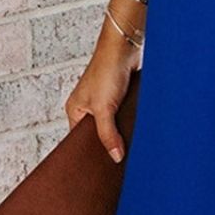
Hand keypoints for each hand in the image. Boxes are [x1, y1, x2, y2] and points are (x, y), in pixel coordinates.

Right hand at [64, 19, 140, 160]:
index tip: (104, 167)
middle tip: (121, 159)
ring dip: (123, 132)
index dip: (91, 153)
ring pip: (114, 126)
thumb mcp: (104, 108)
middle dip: (109, 143)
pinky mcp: (121, 98)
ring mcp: (105, 103)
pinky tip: (139, 130)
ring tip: (133, 147)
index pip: (79, 141)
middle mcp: (88, 108)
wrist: (126, 47)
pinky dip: (131, 122)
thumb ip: (108, 134)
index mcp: (75, 111)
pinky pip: (124, 116)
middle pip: (98, 135)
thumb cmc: (107, 71)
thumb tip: (115, 158)